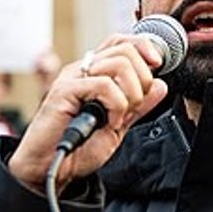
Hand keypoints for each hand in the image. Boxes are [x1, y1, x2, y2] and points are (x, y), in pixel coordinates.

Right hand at [9, 35, 168, 192]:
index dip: (144, 47)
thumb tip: (160, 85)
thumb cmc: (78, 147)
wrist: (52, 169)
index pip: (121, 42)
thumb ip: (139, 106)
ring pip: (119, 63)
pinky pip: (104, 85)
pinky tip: (109, 122)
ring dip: (131, 94)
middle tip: (135, 106)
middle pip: (125, 50)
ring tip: (120, 117)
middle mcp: (83, 71)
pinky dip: (116, 106)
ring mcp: (73, 78)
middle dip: (143, 79)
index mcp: (95, 74)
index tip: (158, 65)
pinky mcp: (64, 90)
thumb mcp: (119, 125)